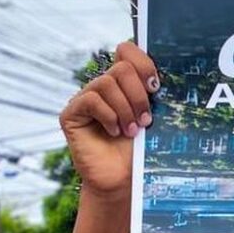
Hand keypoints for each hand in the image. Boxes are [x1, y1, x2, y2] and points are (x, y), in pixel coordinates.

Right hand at [60, 42, 158, 197]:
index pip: (127, 51)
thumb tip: (162, 77)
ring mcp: (86, 100)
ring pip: (106, 83)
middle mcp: (103, 88)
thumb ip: (153, 96)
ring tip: (132, 131)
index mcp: (124, 84)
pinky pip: (91, 100)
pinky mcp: (71, 114)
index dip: (142, 62)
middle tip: (147, 120)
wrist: (125, 181)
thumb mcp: (154, 119)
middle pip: (121, 68)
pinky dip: (108, 116)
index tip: (156, 87)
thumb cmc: (141, 152)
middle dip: (139, 95)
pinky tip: (115, 132)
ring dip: (125, 109)